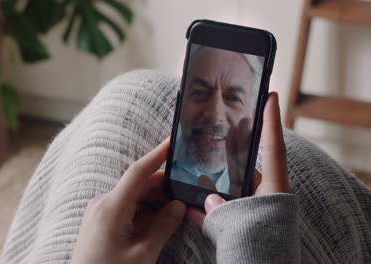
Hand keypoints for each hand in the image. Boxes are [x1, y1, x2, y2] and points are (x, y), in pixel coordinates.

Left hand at [71, 139, 186, 263]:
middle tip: (189, 192)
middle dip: (165, 187)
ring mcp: (100, 212)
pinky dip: (145, 211)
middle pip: (139, 185)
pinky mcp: (101, 222)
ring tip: (179, 210)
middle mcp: (103, 204)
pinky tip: (161, 220)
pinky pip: (127, 208)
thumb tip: (178, 207)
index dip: (158, 155)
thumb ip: (163, 226)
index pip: (138, 172)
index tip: (174, 142)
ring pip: (134, 197)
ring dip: (156, 201)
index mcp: (111, 207)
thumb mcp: (142, 254)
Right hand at [187, 92, 289, 226]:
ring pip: (228, 189)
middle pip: (244, 166)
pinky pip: (221, 209)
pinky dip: (205, 209)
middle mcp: (264, 196)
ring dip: (208, 185)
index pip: (273, 147)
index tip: (271, 96)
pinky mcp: (240, 222)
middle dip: (227, 153)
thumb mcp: (240, 225)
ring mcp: (252, 208)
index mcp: (274, 189)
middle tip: (217, 131)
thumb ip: (221, 209)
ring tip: (188, 171)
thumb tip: (205, 199)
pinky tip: (186, 207)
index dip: (271, 120)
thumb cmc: (259, 249)